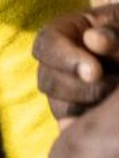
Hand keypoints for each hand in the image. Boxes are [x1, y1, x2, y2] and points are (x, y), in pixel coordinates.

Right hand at [34, 5, 118, 121]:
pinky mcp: (76, 114)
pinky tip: (105, 116)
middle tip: (115, 84)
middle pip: (48, 80)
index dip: (65, 59)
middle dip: (81, 88)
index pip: (46, 44)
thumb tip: (92, 39)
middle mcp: (56, 64)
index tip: (95, 72)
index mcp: (63, 33)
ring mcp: (64, 90)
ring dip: (90, 105)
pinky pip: (71, 125)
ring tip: (115, 98)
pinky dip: (88, 123)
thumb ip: (114, 32)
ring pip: (59, 106)